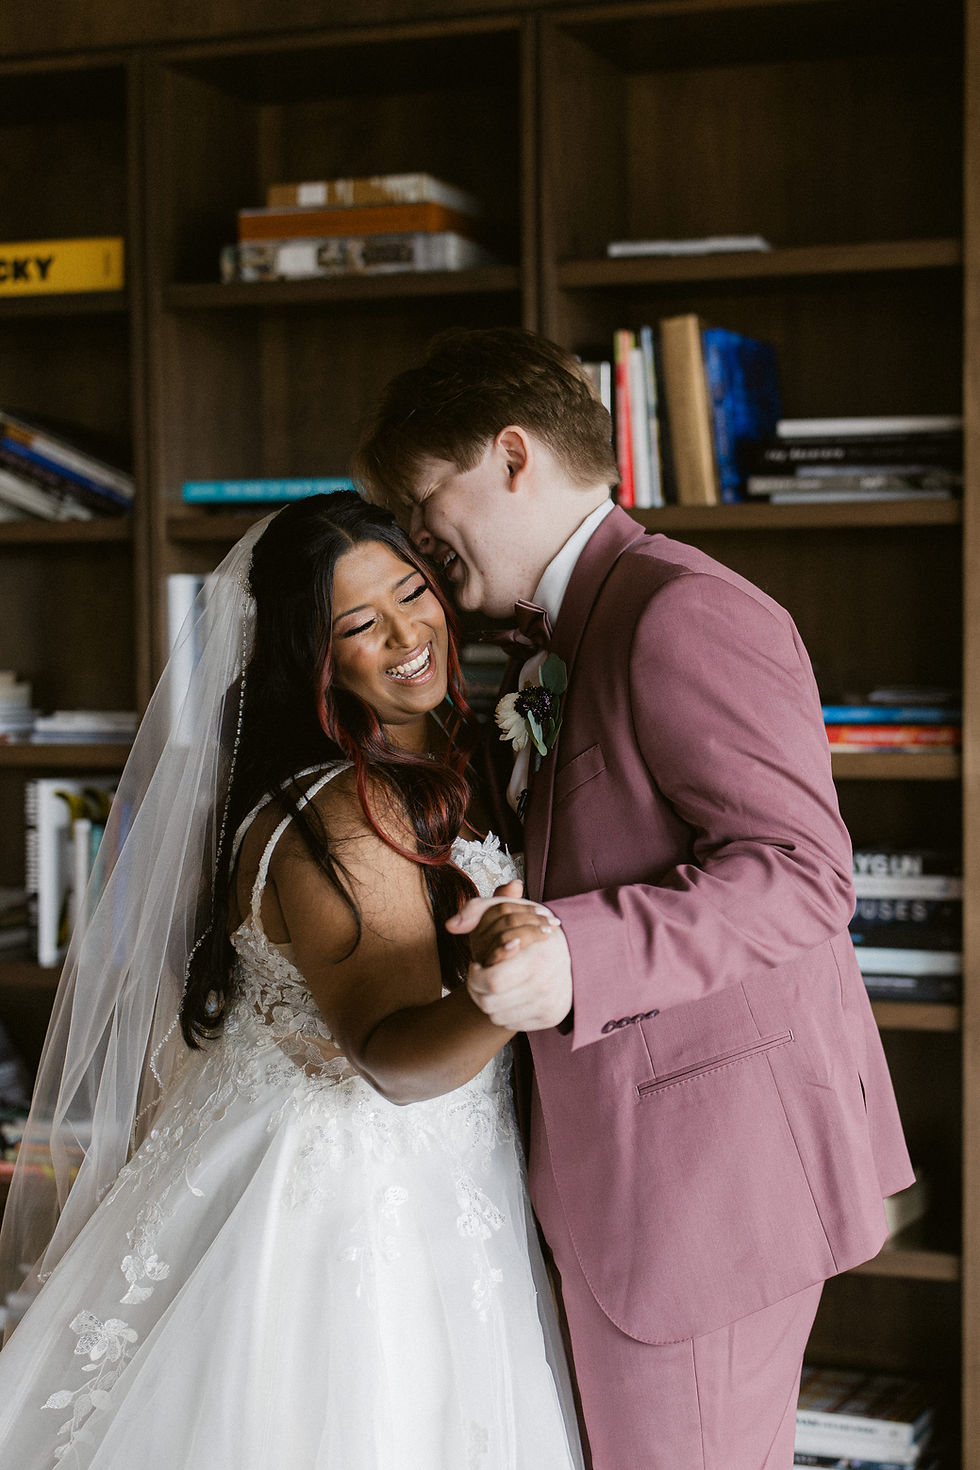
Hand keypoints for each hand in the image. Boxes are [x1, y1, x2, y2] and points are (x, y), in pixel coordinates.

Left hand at [449, 891, 572, 1030]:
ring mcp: (550, 1004)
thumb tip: (450, 925)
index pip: (490, 982)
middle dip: (476, 989)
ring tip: (494, 982)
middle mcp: (546, 985)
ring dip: (488, 1000)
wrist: (574, 949)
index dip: (475, 975)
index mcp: (537, 959)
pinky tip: (509, 992)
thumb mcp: (504, 910)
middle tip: (480, 974)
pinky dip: (503, 1010)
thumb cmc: (531, 928)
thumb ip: (475, 910)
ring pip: (496, 1017)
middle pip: (489, 1003)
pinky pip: (510, 1023)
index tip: (477, 963)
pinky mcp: (551, 1017)